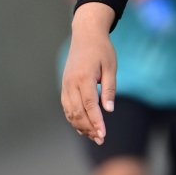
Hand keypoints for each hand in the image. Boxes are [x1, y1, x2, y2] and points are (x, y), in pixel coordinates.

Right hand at [61, 2, 116, 140]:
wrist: (85, 35)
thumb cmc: (102, 50)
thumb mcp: (111, 67)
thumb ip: (109, 89)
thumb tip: (109, 110)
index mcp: (84, 77)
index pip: (89, 104)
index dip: (96, 121)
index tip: (103, 134)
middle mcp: (71, 82)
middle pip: (77, 111)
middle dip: (88, 127)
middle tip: (100, 139)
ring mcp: (65, 84)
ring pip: (69, 111)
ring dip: (80, 126)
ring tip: (93, 136)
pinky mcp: (64, 85)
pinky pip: (67, 106)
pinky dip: (74, 118)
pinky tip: (83, 126)